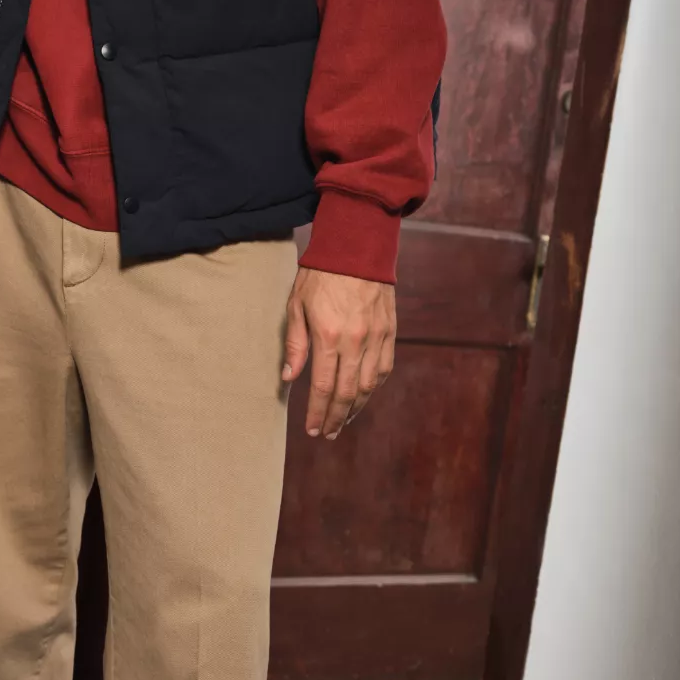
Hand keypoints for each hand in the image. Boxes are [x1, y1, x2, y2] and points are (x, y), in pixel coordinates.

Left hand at [282, 265, 395, 439]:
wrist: (358, 245)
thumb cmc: (320, 274)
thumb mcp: (296, 306)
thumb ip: (295, 345)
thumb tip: (289, 378)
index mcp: (329, 336)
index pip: (324, 387)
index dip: (318, 413)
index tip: (312, 429)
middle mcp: (356, 341)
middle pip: (348, 393)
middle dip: (336, 418)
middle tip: (327, 434)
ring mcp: (377, 337)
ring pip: (369, 385)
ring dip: (356, 407)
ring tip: (343, 421)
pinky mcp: (390, 330)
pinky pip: (384, 367)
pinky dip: (374, 386)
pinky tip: (363, 395)